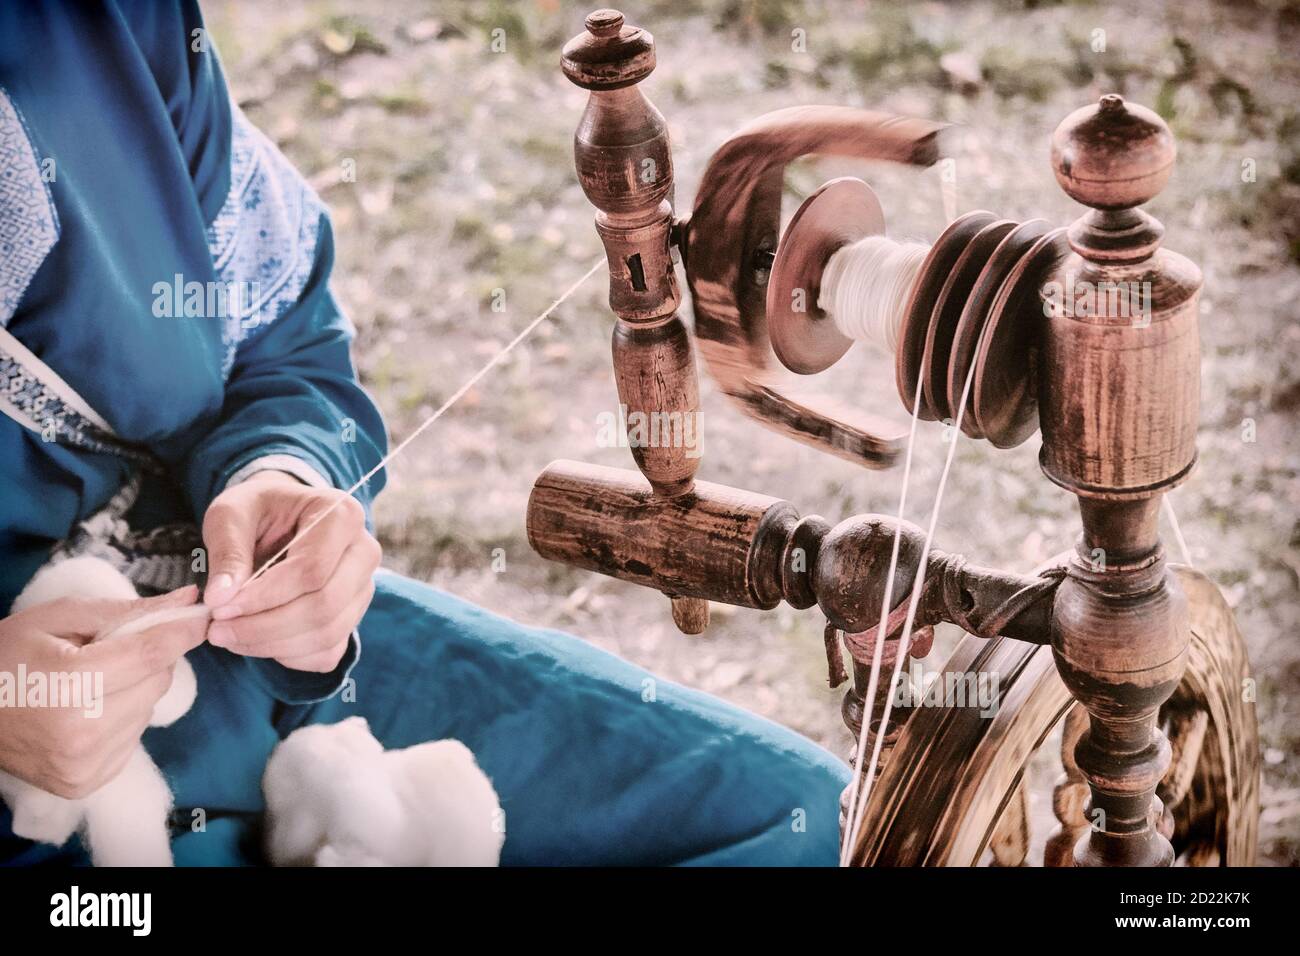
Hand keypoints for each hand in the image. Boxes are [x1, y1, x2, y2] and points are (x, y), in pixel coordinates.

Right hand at [0, 587, 205, 798]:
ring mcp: (84, 764)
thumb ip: (127, 611)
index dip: (182, 632)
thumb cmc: (5, 657)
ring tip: (92, 683)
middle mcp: (82, 732)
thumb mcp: (57, 618)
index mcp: (70, 684)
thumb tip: (188, 600)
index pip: (151, 655)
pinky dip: (122, 718)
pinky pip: (134, 737)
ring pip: (149, 709)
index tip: (203, 615)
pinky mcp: (86, 783)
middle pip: (156, 681)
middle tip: (115, 650)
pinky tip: (88, 710)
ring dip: (135, 689)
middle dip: (150, 658)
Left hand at [202, 472, 380, 672]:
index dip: (264, 596)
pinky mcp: (352, 618)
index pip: (312, 569)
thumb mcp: (231, 515)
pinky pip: (326, 653)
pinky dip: (287, 655)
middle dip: (265, 626)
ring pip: (326, 635)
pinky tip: (256, 639)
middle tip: (218, 629)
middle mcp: (363, 553)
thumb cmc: (257, 511)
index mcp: (341, 515)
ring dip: (271, 644)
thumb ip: (227, 552)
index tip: (220, 608)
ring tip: (229, 634)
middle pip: (324, 606)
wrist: (279, 518)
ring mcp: (362, 589)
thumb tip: (221, 599)